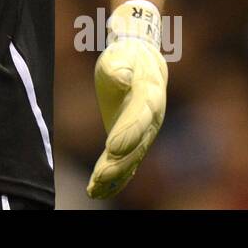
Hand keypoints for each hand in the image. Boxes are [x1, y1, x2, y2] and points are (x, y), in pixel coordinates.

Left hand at [87, 0, 167, 198]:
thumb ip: (118, 66)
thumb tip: (121, 77)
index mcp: (150, 95)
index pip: (140, 118)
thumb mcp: (119, 55)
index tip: (112, 147)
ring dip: (114, 175)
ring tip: (95, 189)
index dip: (128, 133)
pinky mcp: (134, 141)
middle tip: (100, 176)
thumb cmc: (126, 57)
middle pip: (137, 145)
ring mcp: (145, 133)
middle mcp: (152, 119)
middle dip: (119, 162)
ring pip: (132, 158)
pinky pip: (126, 163)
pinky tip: (97, 191)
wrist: (141, 61)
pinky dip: (114, 178)